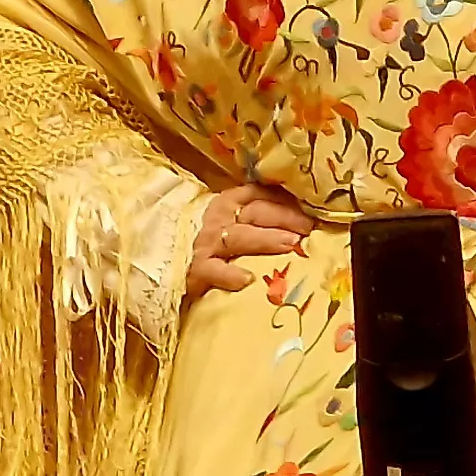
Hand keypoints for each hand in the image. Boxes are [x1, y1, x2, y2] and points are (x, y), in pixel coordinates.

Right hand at [187, 183, 315, 295]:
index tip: (310, 210)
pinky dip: (229, 274)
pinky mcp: (197, 269)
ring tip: (290, 245)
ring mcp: (208, 243)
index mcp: (229, 202)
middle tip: (308, 229)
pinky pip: (213, 270)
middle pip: (256, 214)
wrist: (164, 255)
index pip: (260, 194)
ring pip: (240, 237)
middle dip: (284, 219)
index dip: (286, 201)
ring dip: (266, 240)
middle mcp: (220, 218)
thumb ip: (256, 215)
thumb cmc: (207, 236)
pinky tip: (246, 280)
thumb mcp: (230, 218)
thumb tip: (301, 220)